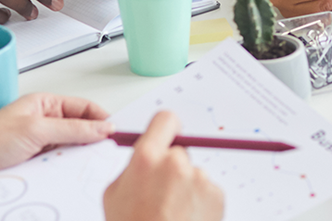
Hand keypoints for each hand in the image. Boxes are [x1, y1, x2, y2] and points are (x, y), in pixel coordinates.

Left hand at [0, 93, 113, 198]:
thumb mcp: (36, 130)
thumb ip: (73, 128)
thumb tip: (103, 127)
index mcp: (45, 103)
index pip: (85, 108)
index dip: (102, 120)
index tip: (116, 134)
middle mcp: (44, 121)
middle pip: (81, 130)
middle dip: (91, 141)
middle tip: (102, 153)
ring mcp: (40, 142)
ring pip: (71, 149)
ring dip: (75, 158)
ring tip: (79, 165)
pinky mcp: (35, 161)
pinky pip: (58, 164)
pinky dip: (63, 169)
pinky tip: (63, 173)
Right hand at [104, 111, 224, 220]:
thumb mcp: (115, 195)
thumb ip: (133, 168)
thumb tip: (146, 156)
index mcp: (147, 159)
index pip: (165, 120)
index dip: (166, 128)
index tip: (167, 135)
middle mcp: (176, 163)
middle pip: (179, 152)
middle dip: (172, 169)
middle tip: (162, 195)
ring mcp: (199, 178)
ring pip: (193, 175)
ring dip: (186, 190)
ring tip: (172, 215)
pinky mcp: (216, 194)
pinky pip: (206, 192)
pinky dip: (199, 204)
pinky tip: (186, 220)